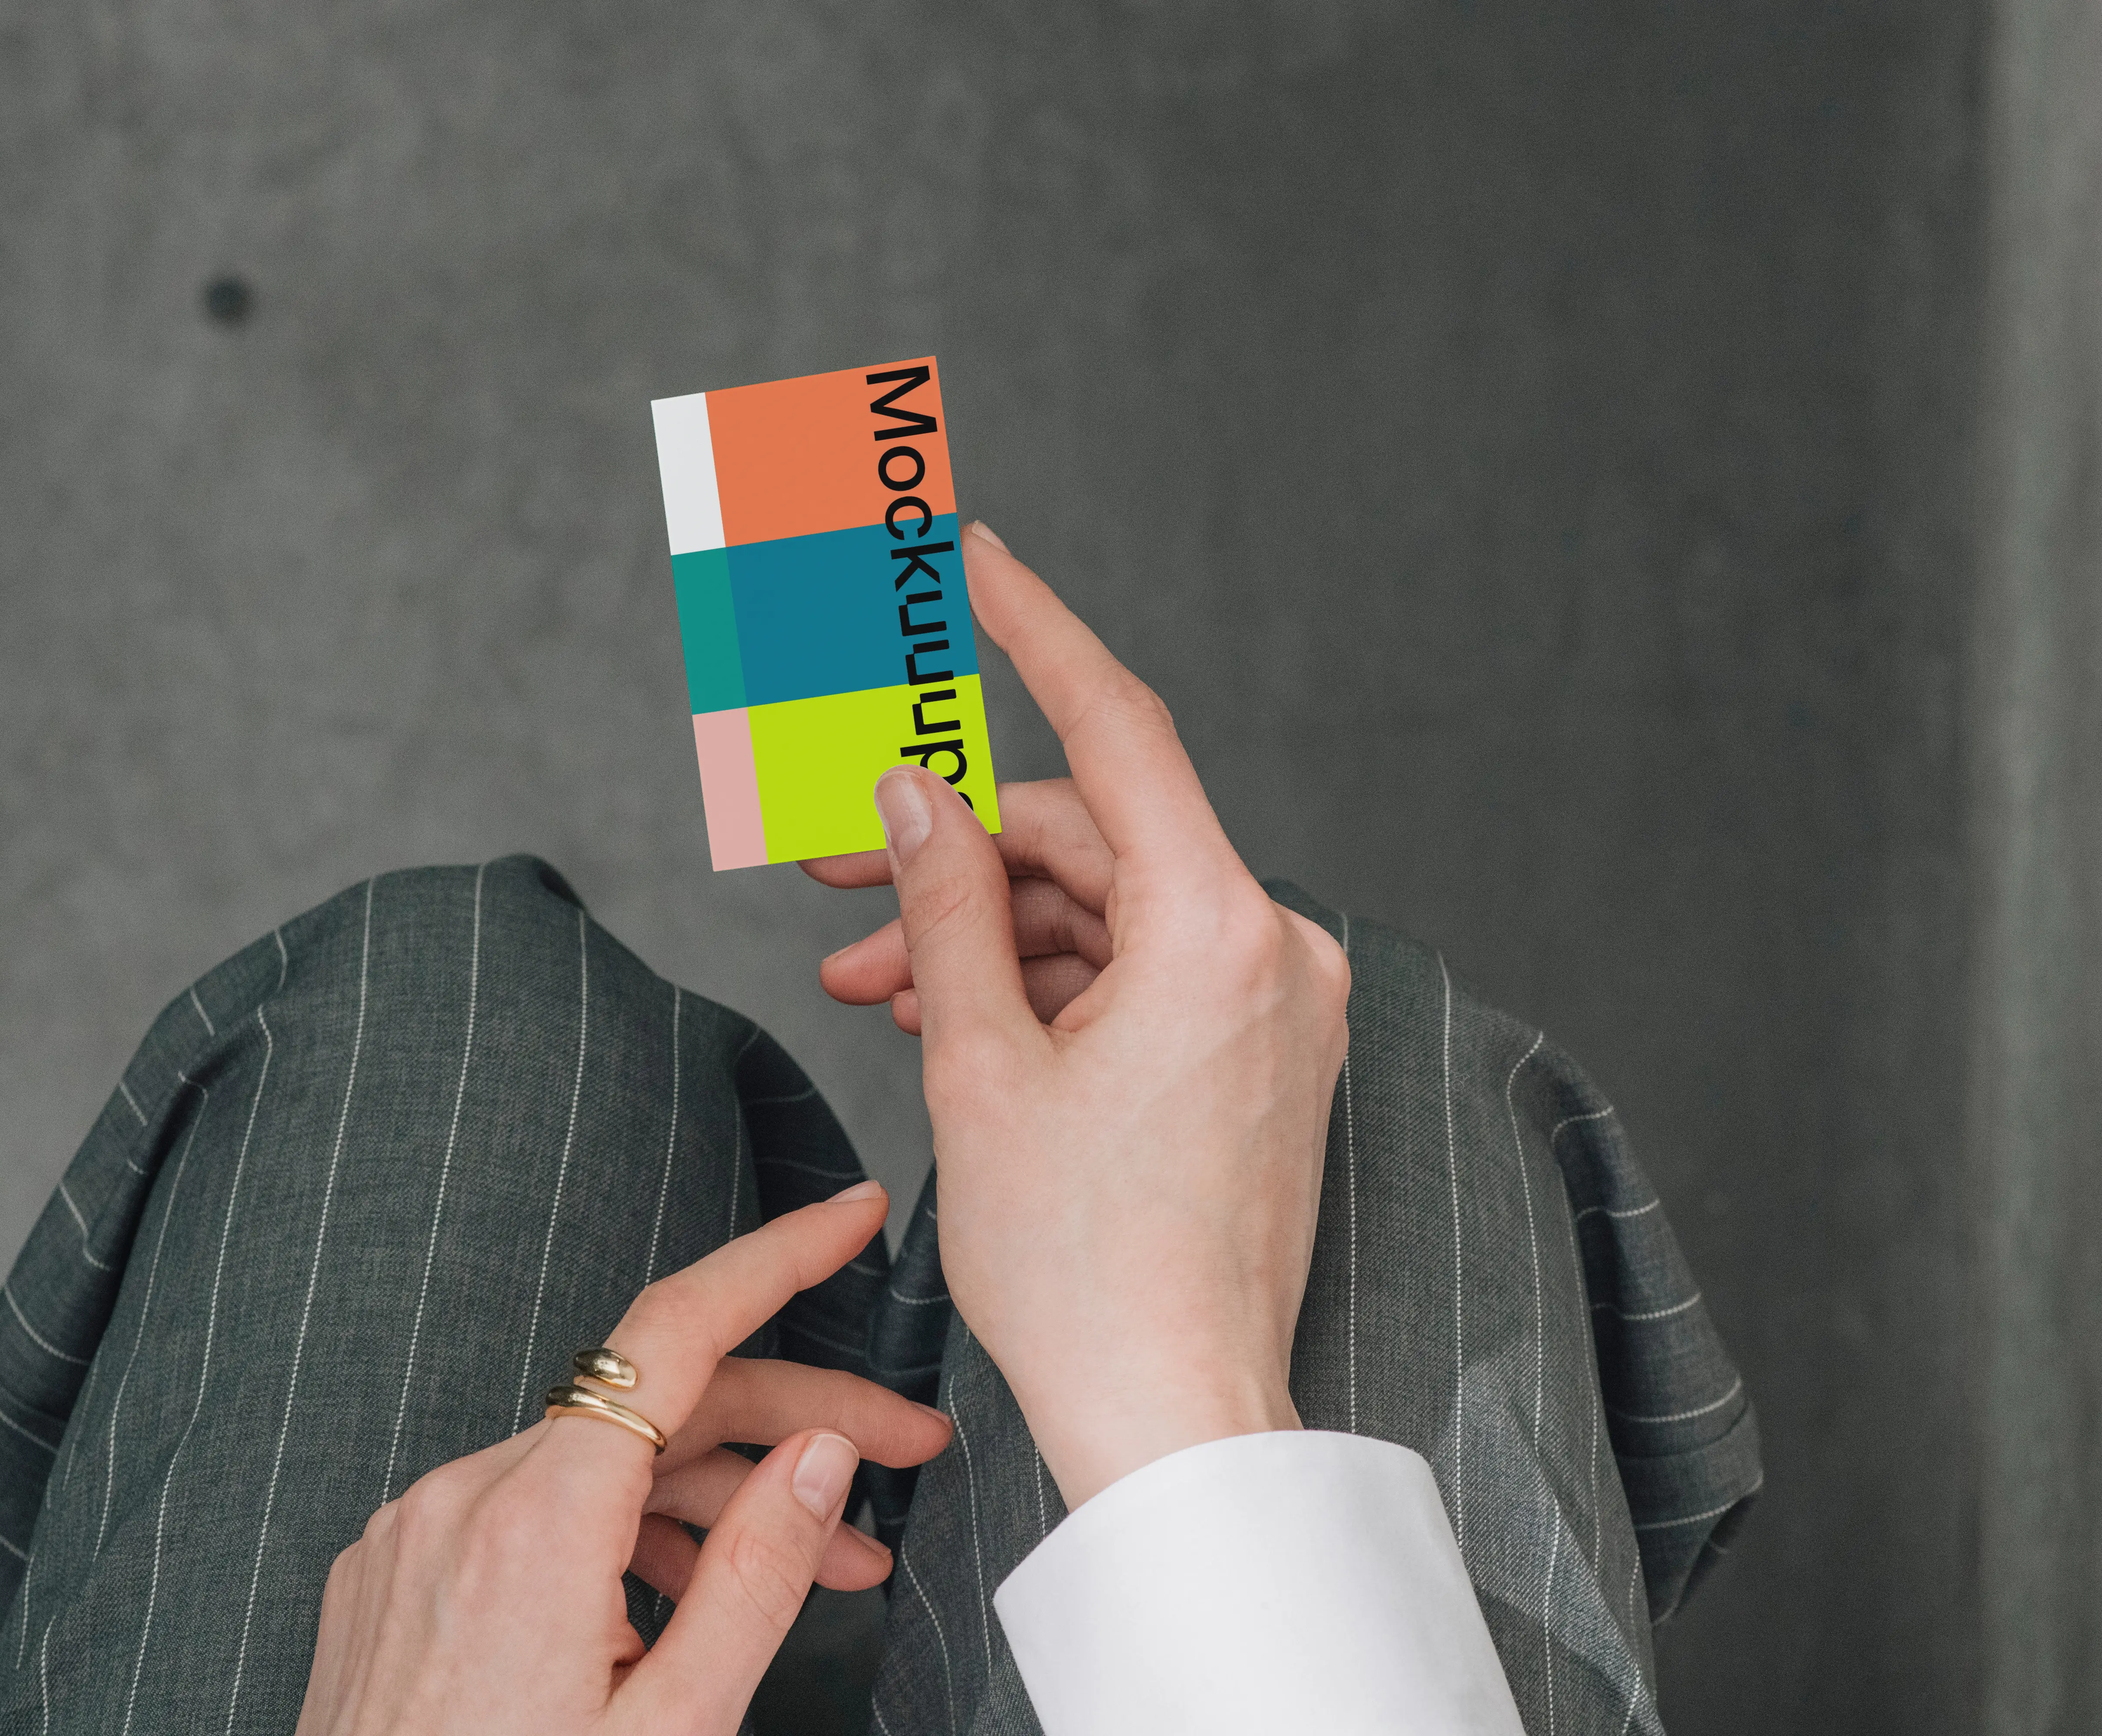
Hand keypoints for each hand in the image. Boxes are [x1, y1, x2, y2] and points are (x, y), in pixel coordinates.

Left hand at [295, 1183, 952, 1735]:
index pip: (676, 1329)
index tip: (849, 1218)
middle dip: (795, 1416)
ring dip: (721, 1492)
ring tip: (834, 1561)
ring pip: (598, 1462)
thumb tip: (818, 1458)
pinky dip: (626, 1533)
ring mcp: (418, 1532)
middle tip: (907, 1453)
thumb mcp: (675, 1731)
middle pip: (657, 1403)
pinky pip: (532, 1511)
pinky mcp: (397, 1570)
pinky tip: (697, 1592)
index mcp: (533, 1525)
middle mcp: (461, 1500)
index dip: (778, 1258)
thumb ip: (754, 1581)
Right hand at [806, 522, 1351, 1508]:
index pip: (1115, 728)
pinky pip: (1135, 976)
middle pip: (1087, 840)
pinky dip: (1042, 985)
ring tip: (869, 980)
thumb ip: (944, 903)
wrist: (1170, 1419)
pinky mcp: (1256, 1056)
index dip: (1035, 631)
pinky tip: (949, 1015)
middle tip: (827, 871)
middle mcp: (1274, 950)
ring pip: (1100, 915)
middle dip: (950, 854)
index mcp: (1219, 931)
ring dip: (981, 934)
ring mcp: (1274, 1006)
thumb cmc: (1081, 1267)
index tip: (979, 558)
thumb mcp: (979, 1063)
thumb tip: (910, 795)